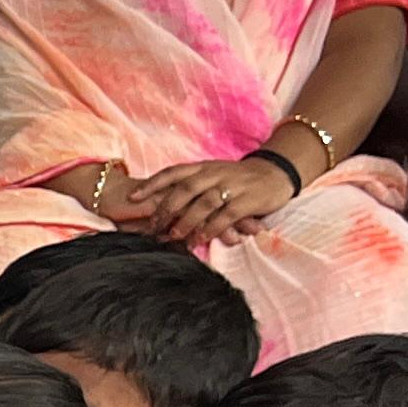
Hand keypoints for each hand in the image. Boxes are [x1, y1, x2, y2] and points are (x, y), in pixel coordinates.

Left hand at [119, 156, 290, 244]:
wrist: (276, 173)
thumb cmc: (237, 180)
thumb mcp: (213, 176)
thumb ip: (191, 187)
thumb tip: (158, 205)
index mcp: (203, 167)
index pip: (173, 173)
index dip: (151, 184)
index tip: (131, 197)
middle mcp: (215, 173)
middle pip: (185, 189)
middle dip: (166, 209)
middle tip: (152, 227)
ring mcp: (232, 185)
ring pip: (203, 202)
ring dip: (186, 221)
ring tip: (173, 236)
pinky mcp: (248, 199)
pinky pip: (226, 215)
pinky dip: (211, 228)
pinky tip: (199, 239)